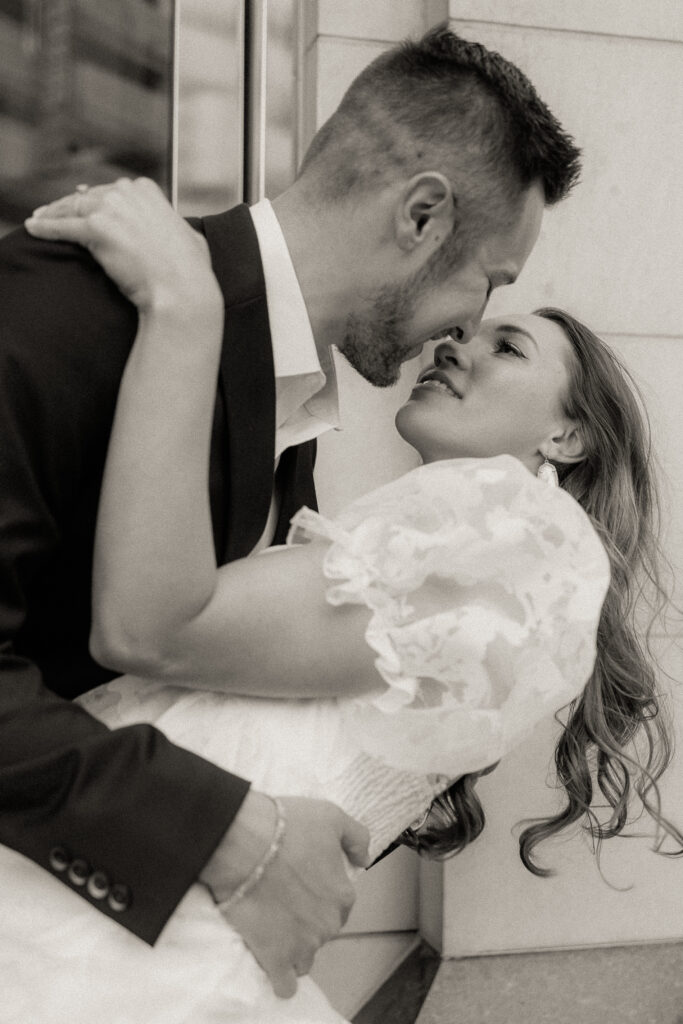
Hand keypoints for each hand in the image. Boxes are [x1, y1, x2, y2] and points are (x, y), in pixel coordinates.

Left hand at [24, 177, 220, 314]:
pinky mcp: (94, 230)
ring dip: (52, 214)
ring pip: (71, 208)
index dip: (95, 200)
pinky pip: (62, 226)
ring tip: (40, 220)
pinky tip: (34, 228)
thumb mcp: (187, 236)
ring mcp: (109, 209)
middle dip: (71, 205)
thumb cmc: (190, 271)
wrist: (182, 289)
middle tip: (56, 214)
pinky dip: (45, 227)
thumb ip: (172, 224)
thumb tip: (175, 226)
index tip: (84, 204)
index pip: (111, 191)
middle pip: (88, 196)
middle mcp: (126, 193)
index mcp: (148, 190)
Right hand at [200, 791, 369, 998]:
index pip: (341, 905)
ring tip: (274, 927)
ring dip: (295, 948)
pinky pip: (285, 984)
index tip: (302, 883)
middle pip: (323, 931)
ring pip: (306, 958)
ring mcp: (302, 944)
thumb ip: (357, 838)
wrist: (244, 842)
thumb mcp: (332, 816)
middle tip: (284, 900)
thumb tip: (364, 860)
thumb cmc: (287, 826)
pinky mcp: (275, 958)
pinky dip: (281, 977)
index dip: (321, 894)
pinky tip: (273, 962)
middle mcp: (328, 924)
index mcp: (342, 894)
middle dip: (308, 920)